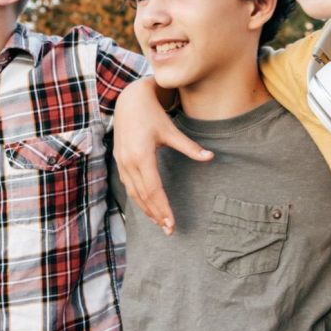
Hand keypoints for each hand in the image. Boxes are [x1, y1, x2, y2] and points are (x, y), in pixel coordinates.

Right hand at [113, 77, 212, 234]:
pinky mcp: (120, 161)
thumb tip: (210, 157)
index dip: (163, 208)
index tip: (172, 223)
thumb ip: (189, 147)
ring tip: (160, 223)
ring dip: (146, 210)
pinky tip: (147, 206)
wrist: (129, 100)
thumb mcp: (171, 130)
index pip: (153, 190)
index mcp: (141, 156)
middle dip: (156, 214)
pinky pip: (128, 186)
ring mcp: (121, 162)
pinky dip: (138, 199)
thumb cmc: (152, 114)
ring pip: (134, 194)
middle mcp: (128, 162)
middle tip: (169, 230)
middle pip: (143, 196)